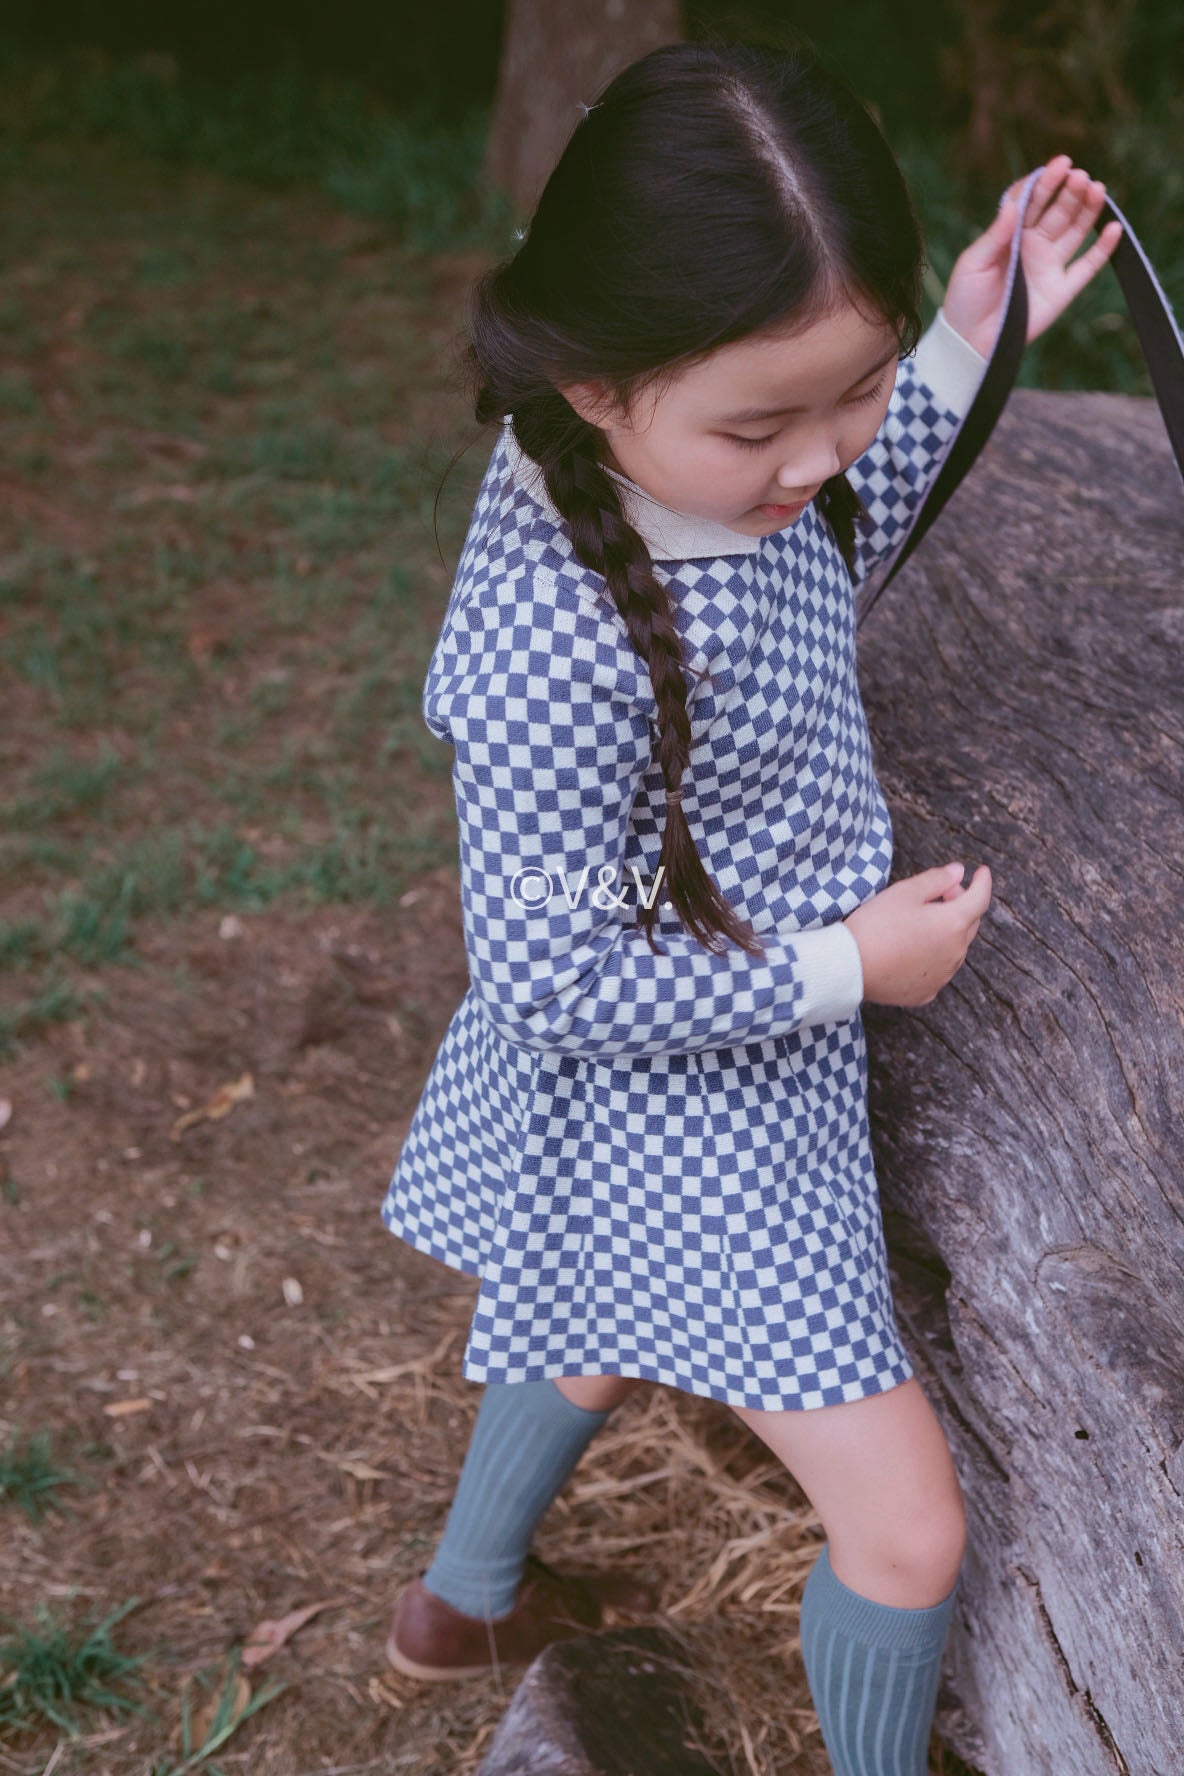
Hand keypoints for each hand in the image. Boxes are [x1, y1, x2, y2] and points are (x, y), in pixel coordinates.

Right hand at [844, 860, 992, 1007]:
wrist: (849, 967)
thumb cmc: (876, 925)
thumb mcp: (904, 892)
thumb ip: (937, 879)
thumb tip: (959, 872)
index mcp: (953, 924)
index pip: (980, 898)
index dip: (983, 881)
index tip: (982, 871)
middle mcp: (955, 952)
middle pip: (970, 923)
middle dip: (961, 904)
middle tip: (942, 893)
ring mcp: (942, 976)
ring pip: (956, 948)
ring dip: (948, 932)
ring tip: (923, 922)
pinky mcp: (926, 992)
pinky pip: (939, 970)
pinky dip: (934, 956)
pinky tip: (914, 949)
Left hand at [943, 155, 1123, 358]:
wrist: (970, 340)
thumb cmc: (965, 299)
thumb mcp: (973, 263)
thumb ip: (995, 235)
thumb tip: (1013, 204)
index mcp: (1011, 234)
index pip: (1032, 201)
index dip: (1045, 182)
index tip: (1059, 164)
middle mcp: (1033, 245)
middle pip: (1057, 211)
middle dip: (1069, 191)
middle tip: (1080, 176)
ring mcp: (1050, 265)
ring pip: (1075, 231)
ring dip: (1087, 210)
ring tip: (1097, 189)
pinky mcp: (1062, 289)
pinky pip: (1087, 266)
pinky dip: (1103, 248)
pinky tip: (1113, 228)